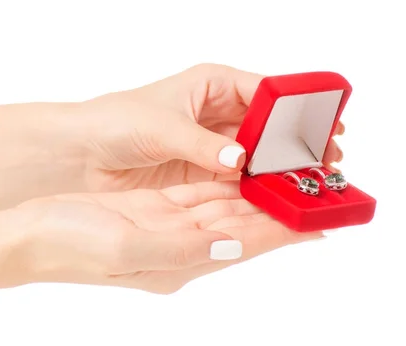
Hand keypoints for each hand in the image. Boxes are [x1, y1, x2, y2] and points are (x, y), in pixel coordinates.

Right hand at [10, 181, 321, 293]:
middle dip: (276, 210)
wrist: (31, 232)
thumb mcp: (125, 246)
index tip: (318, 223)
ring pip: (222, 207)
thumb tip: (232, 244)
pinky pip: (197, 194)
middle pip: (240, 225)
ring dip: (253, 194)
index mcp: (178, 263)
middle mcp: (180, 247)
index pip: (243, 244)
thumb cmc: (69, 244)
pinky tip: (243, 174)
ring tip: (288, 180)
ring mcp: (167, 226)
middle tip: (312, 191)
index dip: (281, 233)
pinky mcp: (153, 208)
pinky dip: (223, 183)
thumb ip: (181, 248)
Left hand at [78, 63, 344, 191]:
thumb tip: (241, 158)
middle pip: (269, 127)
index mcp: (213, 85)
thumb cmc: (115, 122)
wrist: (84, 153)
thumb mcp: (162, 127)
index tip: (321, 128)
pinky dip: (255, 189)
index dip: (296, 110)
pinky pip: (238, 181)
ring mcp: (213, 145)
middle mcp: (218, 113)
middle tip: (323, 162)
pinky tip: (273, 198)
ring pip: (257, 156)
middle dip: (295, 144)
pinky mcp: (203, 173)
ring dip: (278, 170)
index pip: (267, 92)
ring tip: (305, 183)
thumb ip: (203, 145)